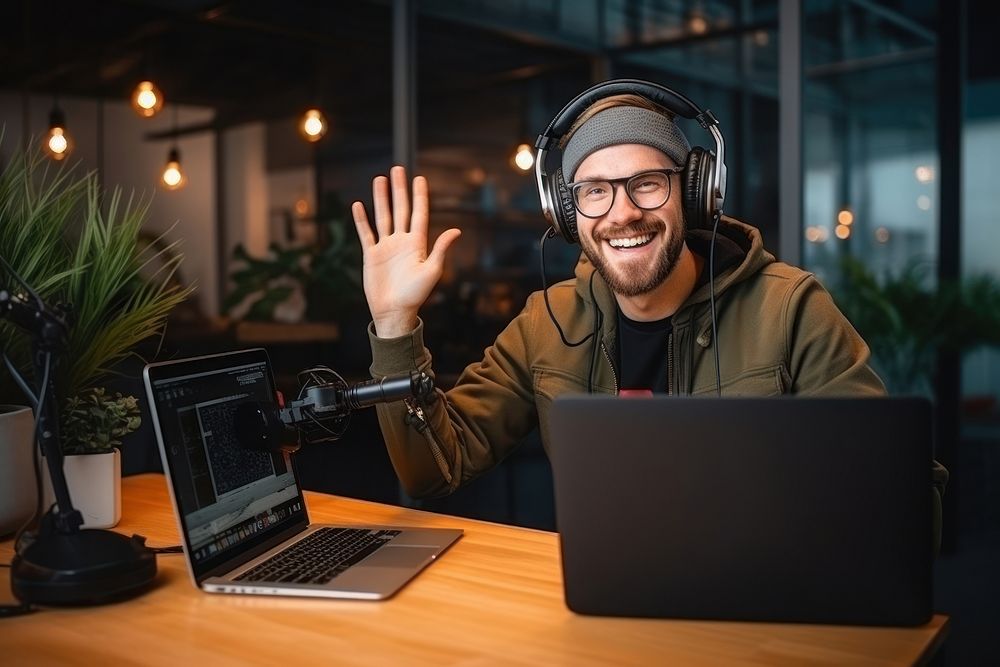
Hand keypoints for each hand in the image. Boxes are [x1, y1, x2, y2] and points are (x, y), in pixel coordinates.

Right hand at [352, 166, 460, 337]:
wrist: (394, 312)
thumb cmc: (416, 295)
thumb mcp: (432, 271)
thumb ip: (441, 249)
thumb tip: (456, 230)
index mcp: (418, 244)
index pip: (419, 214)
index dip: (419, 196)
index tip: (419, 178)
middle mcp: (402, 241)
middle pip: (400, 209)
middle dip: (399, 189)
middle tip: (397, 169)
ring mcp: (386, 247)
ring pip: (383, 216)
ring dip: (381, 198)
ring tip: (379, 179)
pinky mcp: (371, 255)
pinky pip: (366, 233)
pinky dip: (361, 220)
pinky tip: (359, 205)